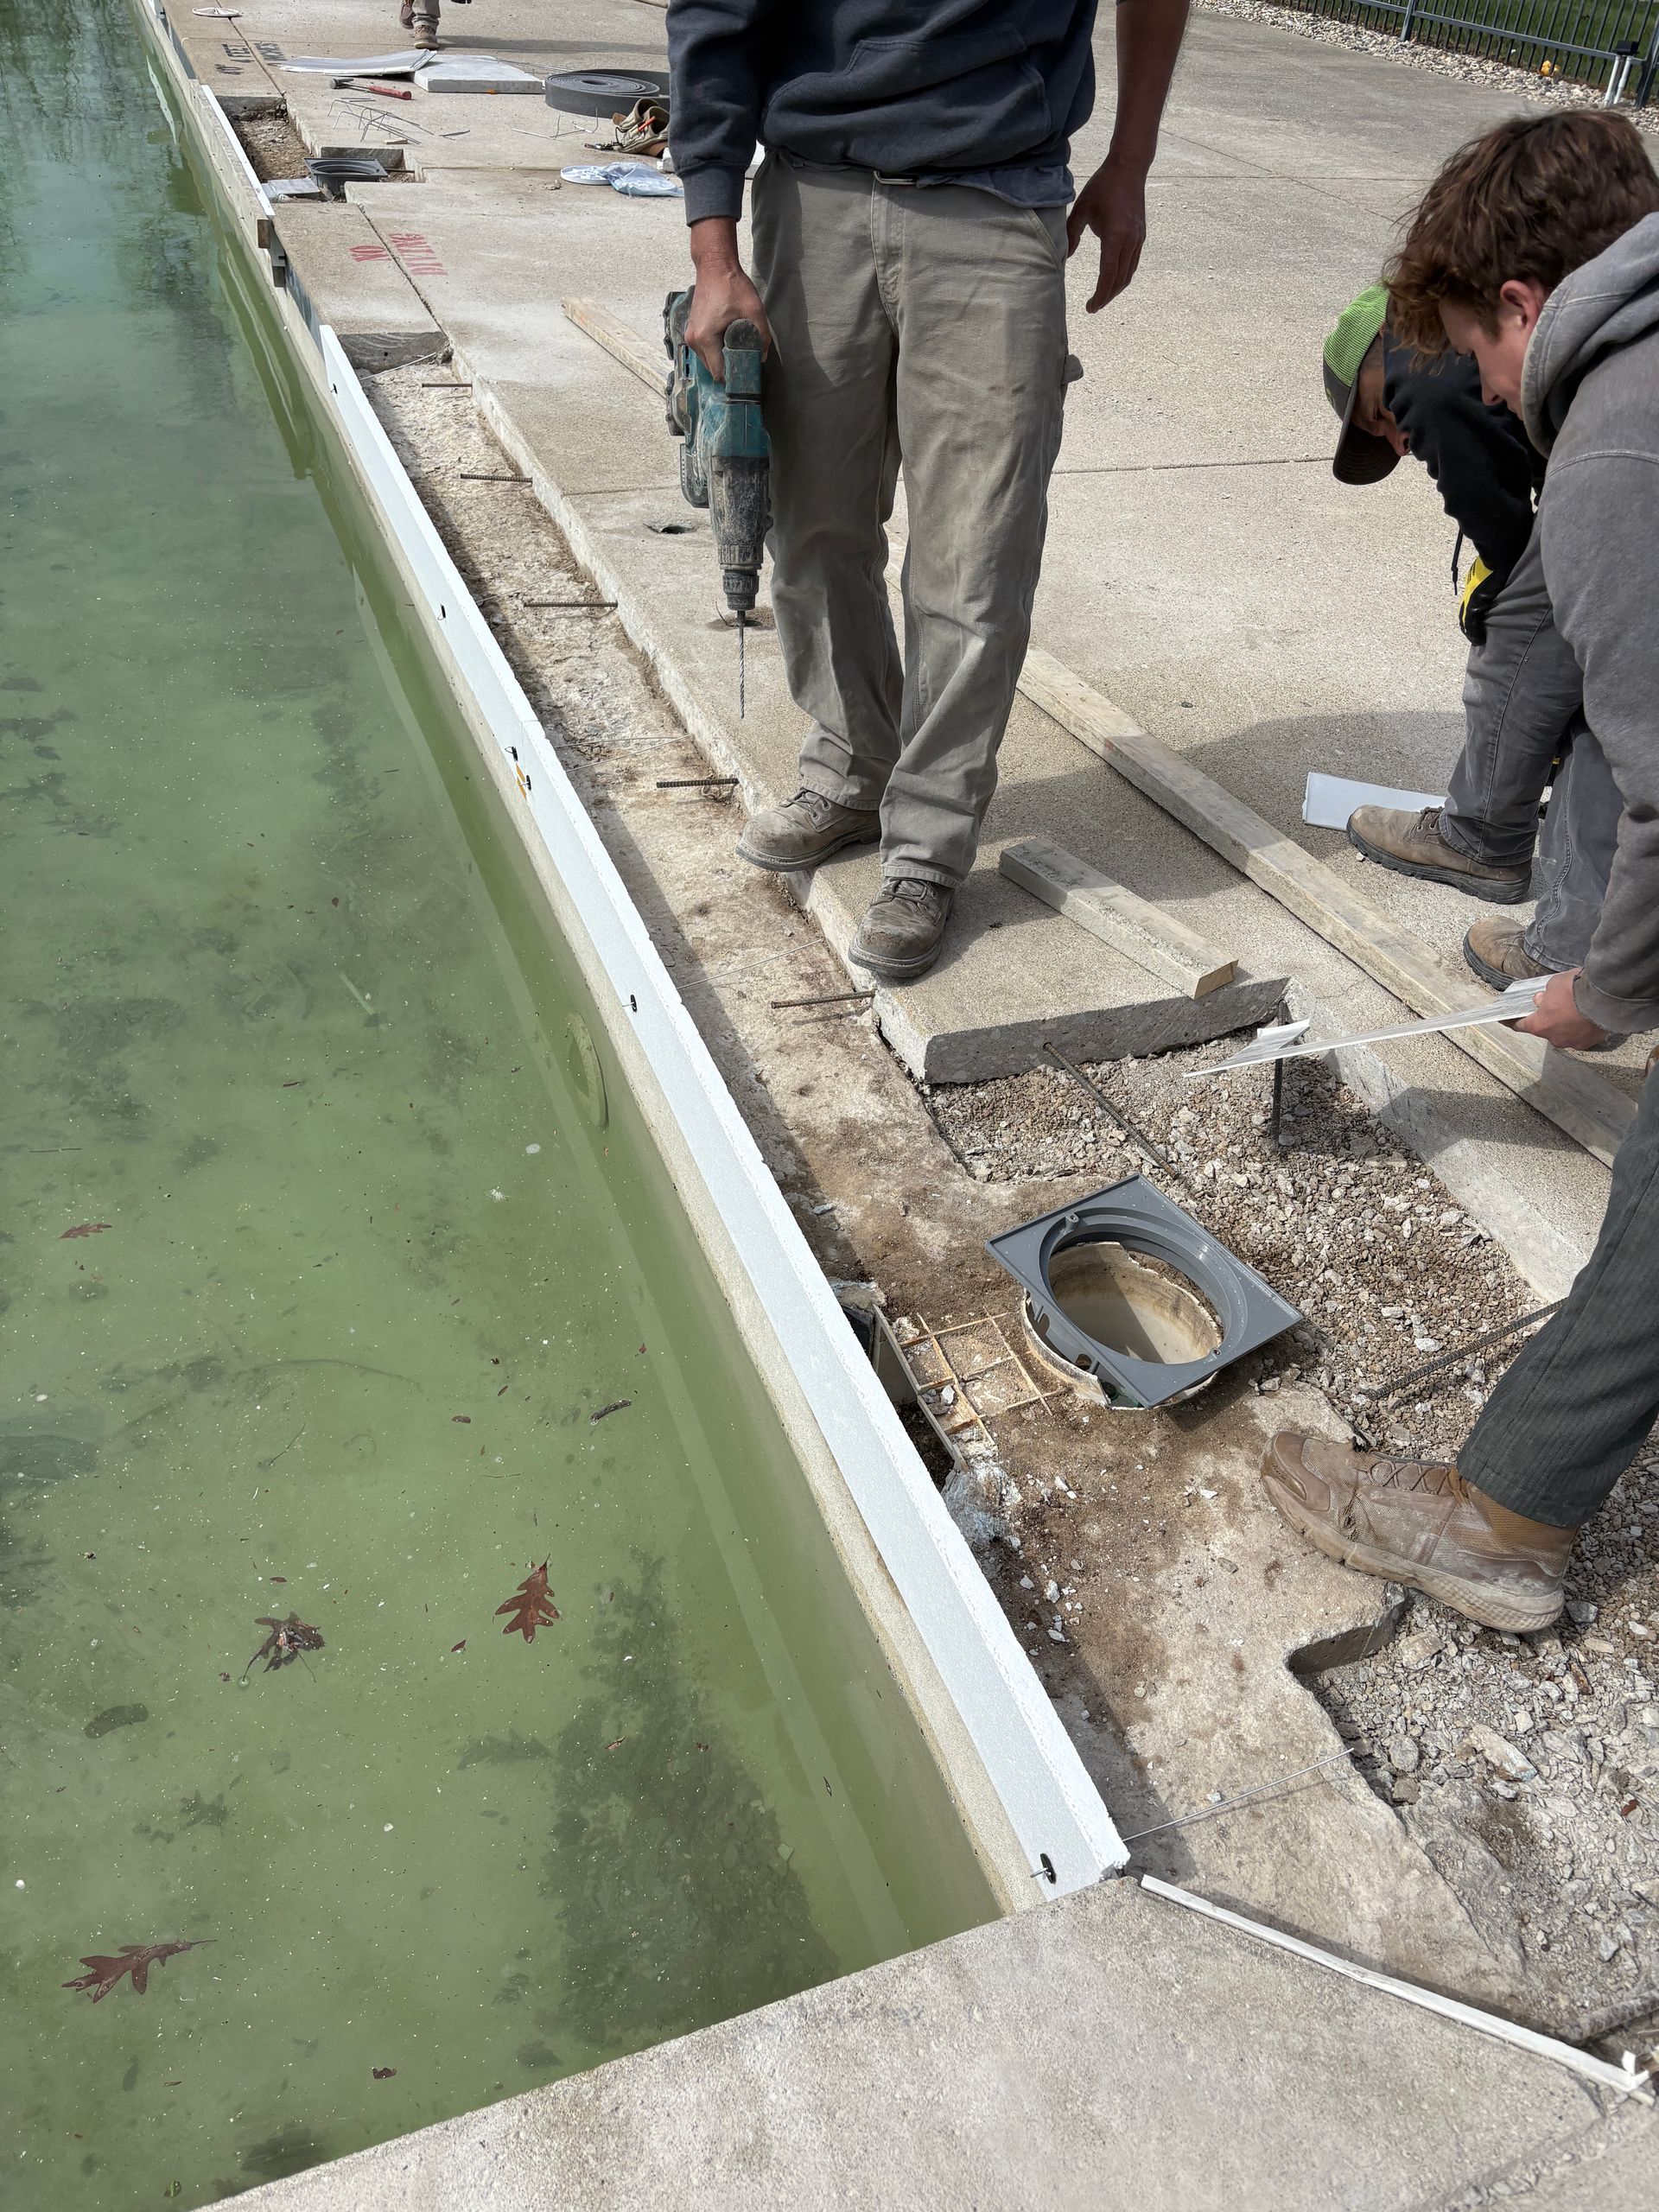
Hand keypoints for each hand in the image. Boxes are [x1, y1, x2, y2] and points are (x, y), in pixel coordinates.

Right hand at [686, 218, 771, 379]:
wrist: (715, 265)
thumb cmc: (732, 285)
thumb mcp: (754, 311)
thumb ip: (761, 337)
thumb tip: (762, 357)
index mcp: (705, 338)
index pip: (719, 372)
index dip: (734, 377)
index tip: (746, 376)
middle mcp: (693, 340)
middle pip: (712, 369)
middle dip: (728, 369)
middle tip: (745, 363)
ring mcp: (690, 335)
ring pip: (708, 360)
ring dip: (722, 359)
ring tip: (737, 352)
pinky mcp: (692, 329)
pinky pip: (704, 350)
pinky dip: (716, 351)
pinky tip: (728, 343)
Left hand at [1067, 156, 1148, 312]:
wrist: (1129, 168)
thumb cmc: (1103, 186)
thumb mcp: (1082, 208)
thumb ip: (1071, 234)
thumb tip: (1064, 258)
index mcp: (1116, 236)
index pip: (1108, 275)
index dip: (1099, 295)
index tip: (1090, 307)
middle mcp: (1130, 240)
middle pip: (1120, 280)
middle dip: (1107, 297)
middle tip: (1094, 307)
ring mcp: (1138, 239)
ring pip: (1128, 274)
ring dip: (1115, 289)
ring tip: (1102, 297)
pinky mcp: (1141, 236)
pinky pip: (1133, 263)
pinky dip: (1123, 276)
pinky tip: (1113, 280)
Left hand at [1511, 967, 1612, 1052]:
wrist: (1607, 996)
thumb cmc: (1574, 989)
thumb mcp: (1553, 985)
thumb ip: (1545, 996)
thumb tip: (1542, 1001)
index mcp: (1540, 1026)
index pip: (1520, 1025)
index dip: (1512, 1021)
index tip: (1505, 1020)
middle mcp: (1554, 1039)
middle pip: (1545, 1029)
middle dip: (1545, 1019)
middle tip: (1550, 1007)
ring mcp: (1573, 1043)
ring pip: (1564, 1033)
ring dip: (1564, 1024)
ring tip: (1572, 1010)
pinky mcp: (1591, 1043)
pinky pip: (1581, 1034)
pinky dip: (1580, 1027)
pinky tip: (1585, 1017)